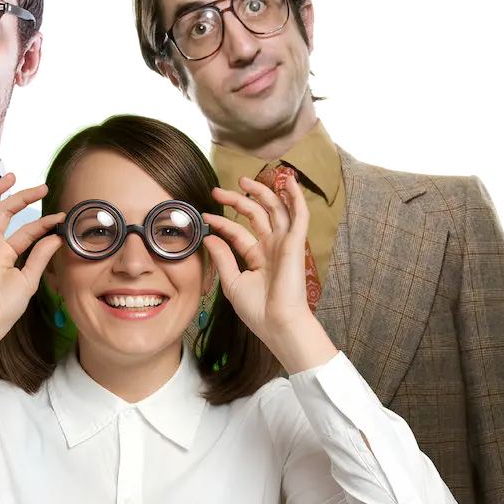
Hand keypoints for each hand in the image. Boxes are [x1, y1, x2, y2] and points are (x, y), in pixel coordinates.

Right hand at [0, 173, 64, 347]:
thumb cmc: (3, 308)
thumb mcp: (29, 279)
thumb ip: (40, 256)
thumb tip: (56, 237)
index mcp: (6, 253)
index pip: (28, 230)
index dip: (44, 222)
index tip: (61, 217)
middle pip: (6, 212)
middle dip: (22, 198)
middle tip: (40, 188)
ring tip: (11, 176)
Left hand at [201, 173, 313, 345]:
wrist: (276, 324)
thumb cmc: (257, 310)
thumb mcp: (232, 282)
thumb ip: (222, 257)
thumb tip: (208, 236)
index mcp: (257, 257)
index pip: (237, 232)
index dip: (221, 222)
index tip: (204, 216)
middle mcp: (271, 247)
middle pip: (255, 215)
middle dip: (237, 200)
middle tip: (218, 191)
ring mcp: (284, 244)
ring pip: (275, 210)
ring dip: (262, 192)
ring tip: (244, 179)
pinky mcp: (296, 244)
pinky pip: (299, 217)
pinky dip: (296, 199)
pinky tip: (289, 183)